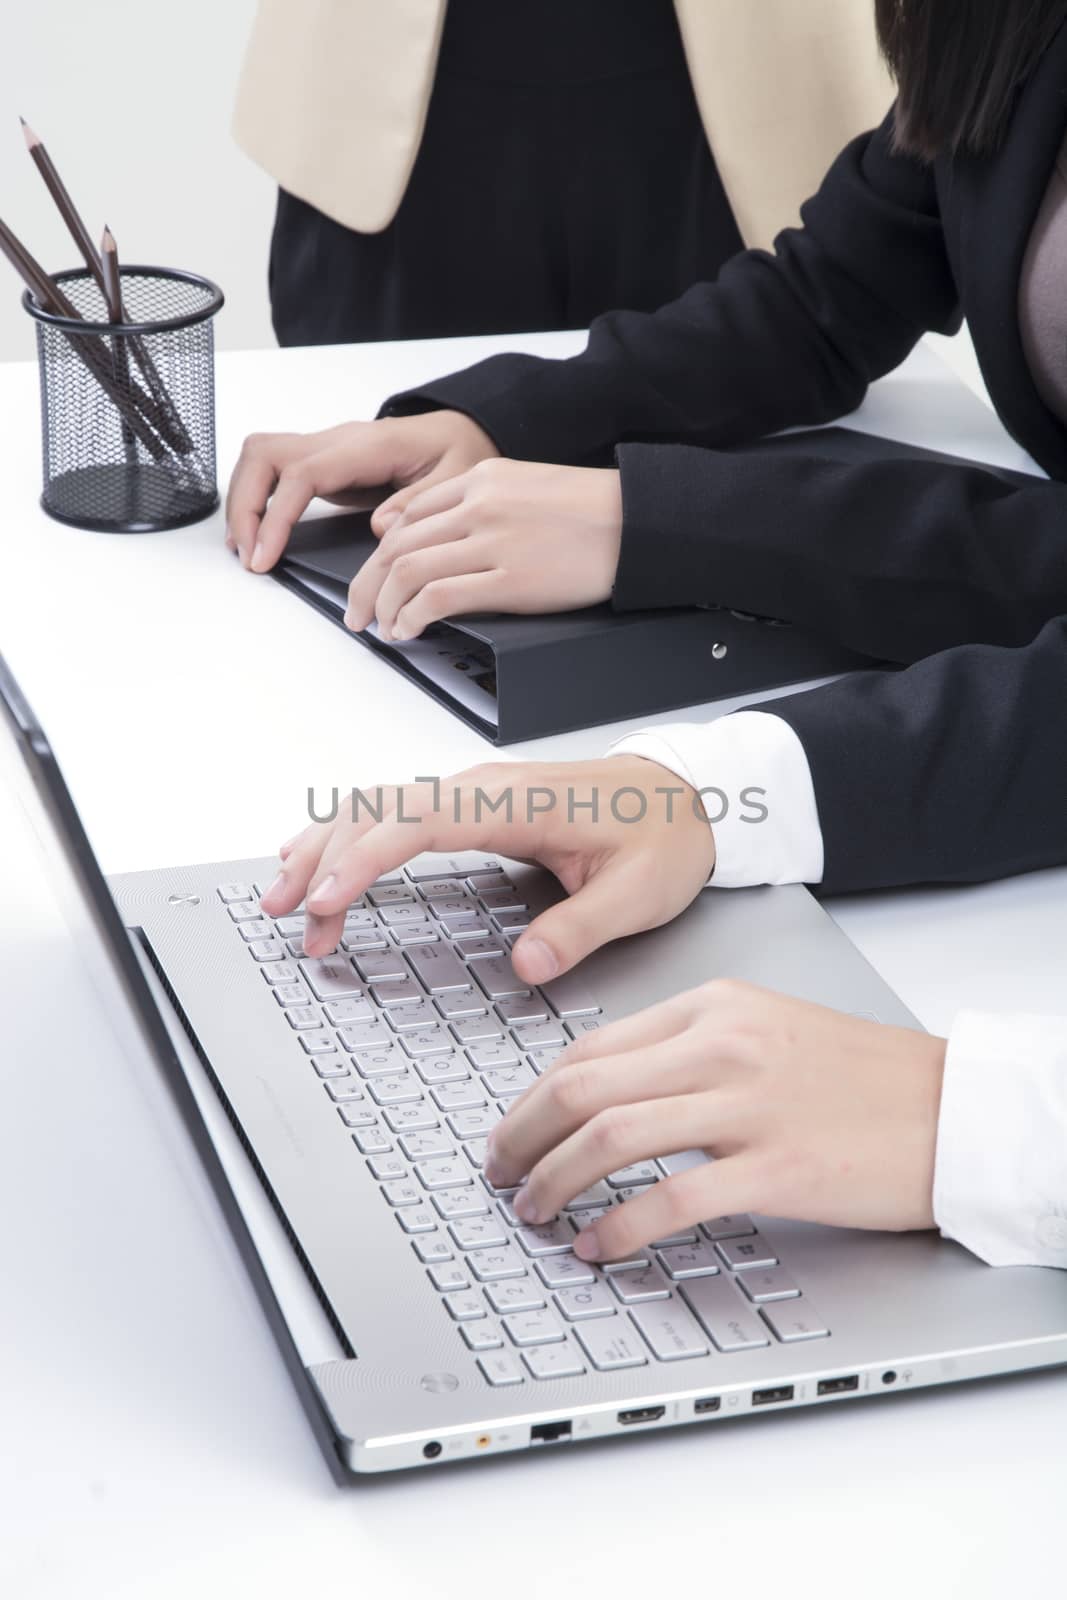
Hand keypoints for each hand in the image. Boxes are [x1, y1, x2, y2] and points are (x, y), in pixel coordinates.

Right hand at [224, 410, 497, 571]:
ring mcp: (327, 450)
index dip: (277, 515)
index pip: (303, 473)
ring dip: (244, 502)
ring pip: (260, 458)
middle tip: (250, 556)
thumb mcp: (459, 478)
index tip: (265, 554)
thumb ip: (420, 503)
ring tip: (246, 550)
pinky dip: (257, 500)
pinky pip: (274, 472)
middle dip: (246, 506)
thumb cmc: (459, 451)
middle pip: (265, 455)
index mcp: (370, 445)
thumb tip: (380, 527)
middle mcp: (339, 441)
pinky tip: (259, 534)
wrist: (460, 432)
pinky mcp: (324, 464)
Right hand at [259, 756, 714, 980]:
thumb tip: (526, 966)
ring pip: (378, 804)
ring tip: (285, 896)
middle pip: (378, 807)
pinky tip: (321, 855)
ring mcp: (477, 792)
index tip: (324, 900)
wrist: (690, 796)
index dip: (361, 860)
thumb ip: (580, 929)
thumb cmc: (665, 836)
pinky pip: (396, 809)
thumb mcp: (637, 893)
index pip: (415, 822)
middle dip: (322, 858)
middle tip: (285, 914)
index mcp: (517, 802)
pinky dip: (351, 833)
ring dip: (326, 846)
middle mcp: (486, 787)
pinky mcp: (476, 804)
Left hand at [343, 459, 623, 639]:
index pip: (408, 515)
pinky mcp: (508, 580)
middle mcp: (477, 506)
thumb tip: (441, 534)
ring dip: (384, 605)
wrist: (635, 521)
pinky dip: (411, 617)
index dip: (381, 553)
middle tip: (358, 611)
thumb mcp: (526, 486)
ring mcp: (491, 542)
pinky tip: (408, 631)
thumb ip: (480, 502)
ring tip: (381, 628)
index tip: (375, 578)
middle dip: (367, 584)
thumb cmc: (590, 509)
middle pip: (397, 545)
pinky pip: (438, 598)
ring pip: (408, 571)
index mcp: (480, 479)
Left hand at [484, 982, 945, 1258]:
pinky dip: (620, 1227)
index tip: (511, 1130)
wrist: (953, 1108)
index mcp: (714, 1007)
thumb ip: (690, 1049)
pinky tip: (599, 1246)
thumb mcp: (767, 1028)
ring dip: (555, 1180)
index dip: (533, 1096)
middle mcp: (723, 1045)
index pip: (592, 1047)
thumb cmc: (863, 1075)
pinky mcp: (777, 1166)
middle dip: (522, 1135)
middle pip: (584, 1086)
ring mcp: (749, 1105)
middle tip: (499, 1172)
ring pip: (612, 1136)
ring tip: (534, 1211)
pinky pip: (672, 1199)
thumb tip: (608, 1091)